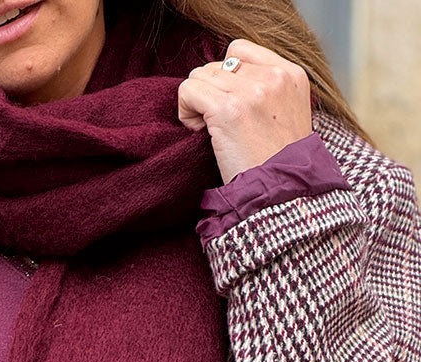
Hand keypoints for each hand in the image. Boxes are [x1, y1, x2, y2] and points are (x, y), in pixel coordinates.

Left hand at [178, 38, 312, 184]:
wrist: (281, 194)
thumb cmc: (279, 165)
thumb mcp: (288, 115)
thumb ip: (265, 90)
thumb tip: (224, 78)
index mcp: (292, 74)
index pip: (240, 50)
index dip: (227, 77)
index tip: (230, 106)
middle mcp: (273, 77)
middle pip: (217, 64)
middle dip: (210, 92)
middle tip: (217, 124)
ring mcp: (251, 92)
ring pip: (199, 76)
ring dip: (197, 102)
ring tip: (209, 130)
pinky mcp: (227, 110)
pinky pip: (188, 90)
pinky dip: (185, 111)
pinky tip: (199, 132)